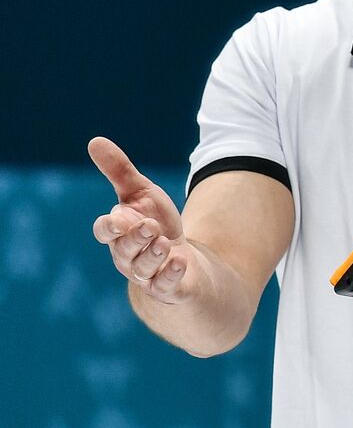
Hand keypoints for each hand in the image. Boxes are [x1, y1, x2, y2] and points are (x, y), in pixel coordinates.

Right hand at [89, 136, 201, 303]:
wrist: (183, 259)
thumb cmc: (157, 224)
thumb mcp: (142, 194)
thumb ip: (120, 172)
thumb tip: (94, 141)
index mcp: (119, 233)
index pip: (105, 231)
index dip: (110, 227)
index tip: (120, 218)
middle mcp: (127, 256)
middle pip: (124, 249)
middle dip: (136, 238)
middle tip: (151, 226)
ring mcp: (146, 274)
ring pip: (142, 269)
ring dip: (153, 255)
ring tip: (165, 242)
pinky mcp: (167, 287)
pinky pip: (164, 285)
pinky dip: (171, 274)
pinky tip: (180, 261)